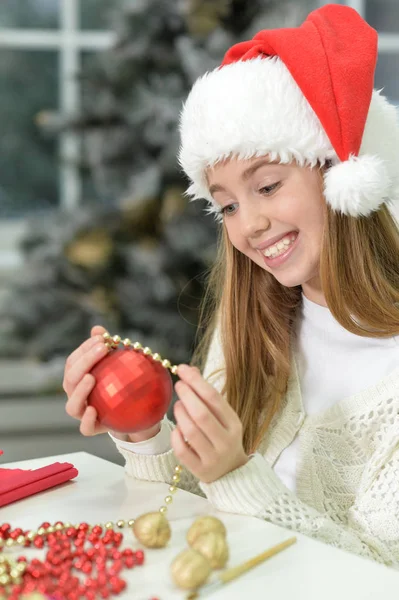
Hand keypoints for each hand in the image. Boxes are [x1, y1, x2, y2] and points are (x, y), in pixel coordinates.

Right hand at [63, 325, 160, 440]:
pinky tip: (94, 408)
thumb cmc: (122, 385)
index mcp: (78, 379)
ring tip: (91, 377)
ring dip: (79, 390)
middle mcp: (75, 395)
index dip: (84, 348)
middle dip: (84, 362)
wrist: (135, 414)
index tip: (101, 338)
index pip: (74, 361)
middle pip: (70, 379)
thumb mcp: (117, 366)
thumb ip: (106, 348)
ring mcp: (82, 413)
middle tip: (102, 349)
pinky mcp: (92, 428)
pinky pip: (84, 428)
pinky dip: (86, 419)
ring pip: (71, 405)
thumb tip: (98, 328)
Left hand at [171, 365, 248, 483]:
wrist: (231, 473)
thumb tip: (190, 370)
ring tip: (177, 405)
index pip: (214, 398)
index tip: (182, 369)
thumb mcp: (222, 417)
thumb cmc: (223, 437)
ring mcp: (213, 457)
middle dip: (187, 396)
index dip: (196, 382)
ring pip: (191, 432)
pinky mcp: (199, 470)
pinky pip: (182, 450)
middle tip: (178, 385)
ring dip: (180, 414)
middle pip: (202, 414)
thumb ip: (207, 395)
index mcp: (234, 424)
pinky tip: (177, 429)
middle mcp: (226, 441)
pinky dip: (176, 436)